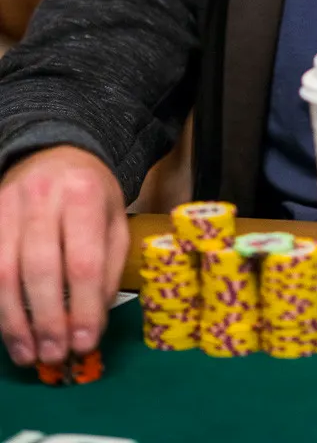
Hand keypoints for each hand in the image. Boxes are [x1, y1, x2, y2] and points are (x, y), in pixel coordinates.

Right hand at [0, 146, 128, 365]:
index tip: (84, 342)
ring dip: (15, 321)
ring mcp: (8, 204)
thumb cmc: (91, 195)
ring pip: (4, 272)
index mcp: (85, 193)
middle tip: (55, 355)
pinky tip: (10, 328)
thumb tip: (91, 324)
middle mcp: (43, 196)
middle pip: (40, 268)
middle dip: (47, 320)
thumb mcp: (115, 221)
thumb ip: (108, 270)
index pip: (83, 261)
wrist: (56, 153)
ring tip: (30, 353)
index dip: (82, 308)